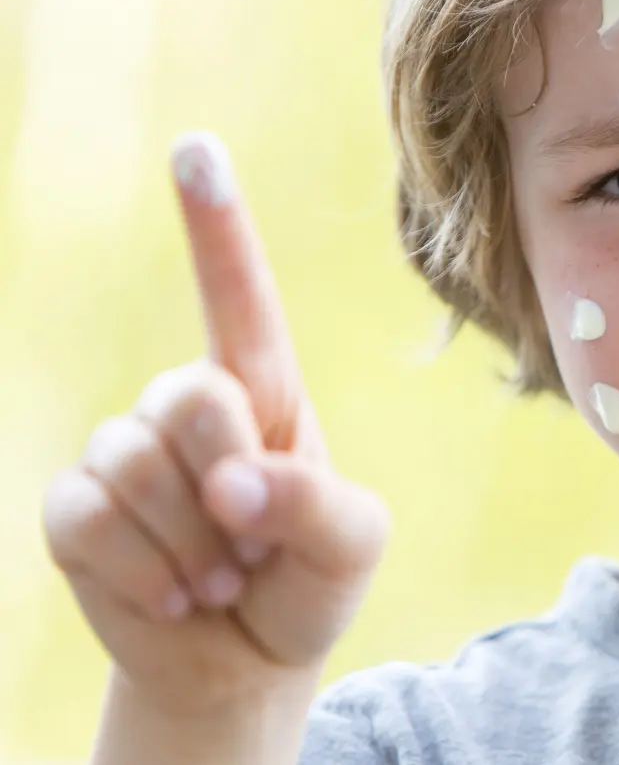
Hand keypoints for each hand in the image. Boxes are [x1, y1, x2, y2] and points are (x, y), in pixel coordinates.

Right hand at [40, 131, 390, 718]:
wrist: (246, 662)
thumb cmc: (308, 582)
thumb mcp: (352, 546)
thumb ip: (316, 505)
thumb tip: (231, 487)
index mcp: (263, 392)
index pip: (239, 297)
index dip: (215, 225)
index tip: (196, 148)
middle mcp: (187, 405)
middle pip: (189, 396)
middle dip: (229, 482)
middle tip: (256, 544)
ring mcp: (122, 451)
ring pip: (133, 463)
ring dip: (193, 546)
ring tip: (222, 575)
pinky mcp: (75, 510)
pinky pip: (87, 518)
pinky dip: (142, 574)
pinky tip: (174, 596)